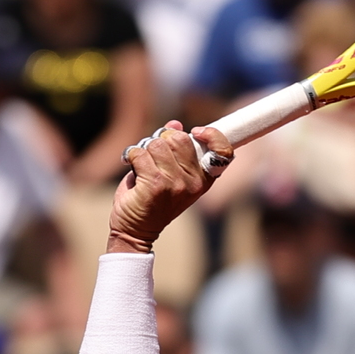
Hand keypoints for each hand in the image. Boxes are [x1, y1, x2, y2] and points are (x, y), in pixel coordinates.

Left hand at [108, 122, 227, 250]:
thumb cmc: (152, 200)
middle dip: (161, 140)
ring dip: (144, 150)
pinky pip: (140, 153)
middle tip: (153, 154)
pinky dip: (131, 157)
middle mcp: (193, 182)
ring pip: (156, 144)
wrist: (135, 229)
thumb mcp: (169, 172)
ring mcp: (175, 183)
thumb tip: (175, 124)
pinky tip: (132, 169)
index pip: (223, 151)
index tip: (196, 131)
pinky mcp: (155, 185)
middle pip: (179, 138)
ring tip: (142, 166)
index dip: (212, 135)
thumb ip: (174, 148)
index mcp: (203, 178)